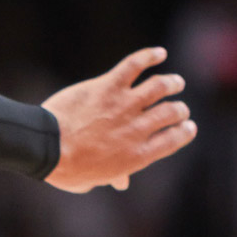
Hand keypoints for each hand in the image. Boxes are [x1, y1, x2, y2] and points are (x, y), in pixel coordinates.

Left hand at [41, 47, 196, 193]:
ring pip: (160, 87)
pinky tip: (159, 53)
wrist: (47, 148)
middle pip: (171, 113)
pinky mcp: (108, 86)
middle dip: (179, 109)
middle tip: (179, 107)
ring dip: (171, 83)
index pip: (174, 140)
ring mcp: (124, 106)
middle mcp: (137, 129)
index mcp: (137, 155)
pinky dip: (149, 56)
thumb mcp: (92, 180)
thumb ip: (112, 176)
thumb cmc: (66, 169)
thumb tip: (122, 183)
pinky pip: (134, 65)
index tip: (189, 126)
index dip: (185, 131)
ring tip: (175, 82)